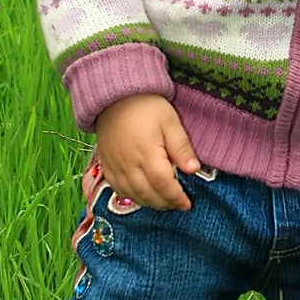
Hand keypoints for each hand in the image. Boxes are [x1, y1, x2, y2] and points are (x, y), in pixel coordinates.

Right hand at [95, 94, 199, 210]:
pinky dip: (131, 196)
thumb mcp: (170, 121)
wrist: (115, 95)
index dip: (176, 198)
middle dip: (164, 203)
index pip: (163, 185)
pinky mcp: (106, 164)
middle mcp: (128, 164)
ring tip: (163, 202)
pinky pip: (117, 188)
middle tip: (177, 204)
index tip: (187, 204)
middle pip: (147, 194)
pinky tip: (141, 195)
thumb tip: (193, 169)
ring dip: (149, 203)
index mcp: (147, 153)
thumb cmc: (145, 105)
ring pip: (132, 195)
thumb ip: (181, 147)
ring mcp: (115, 166)